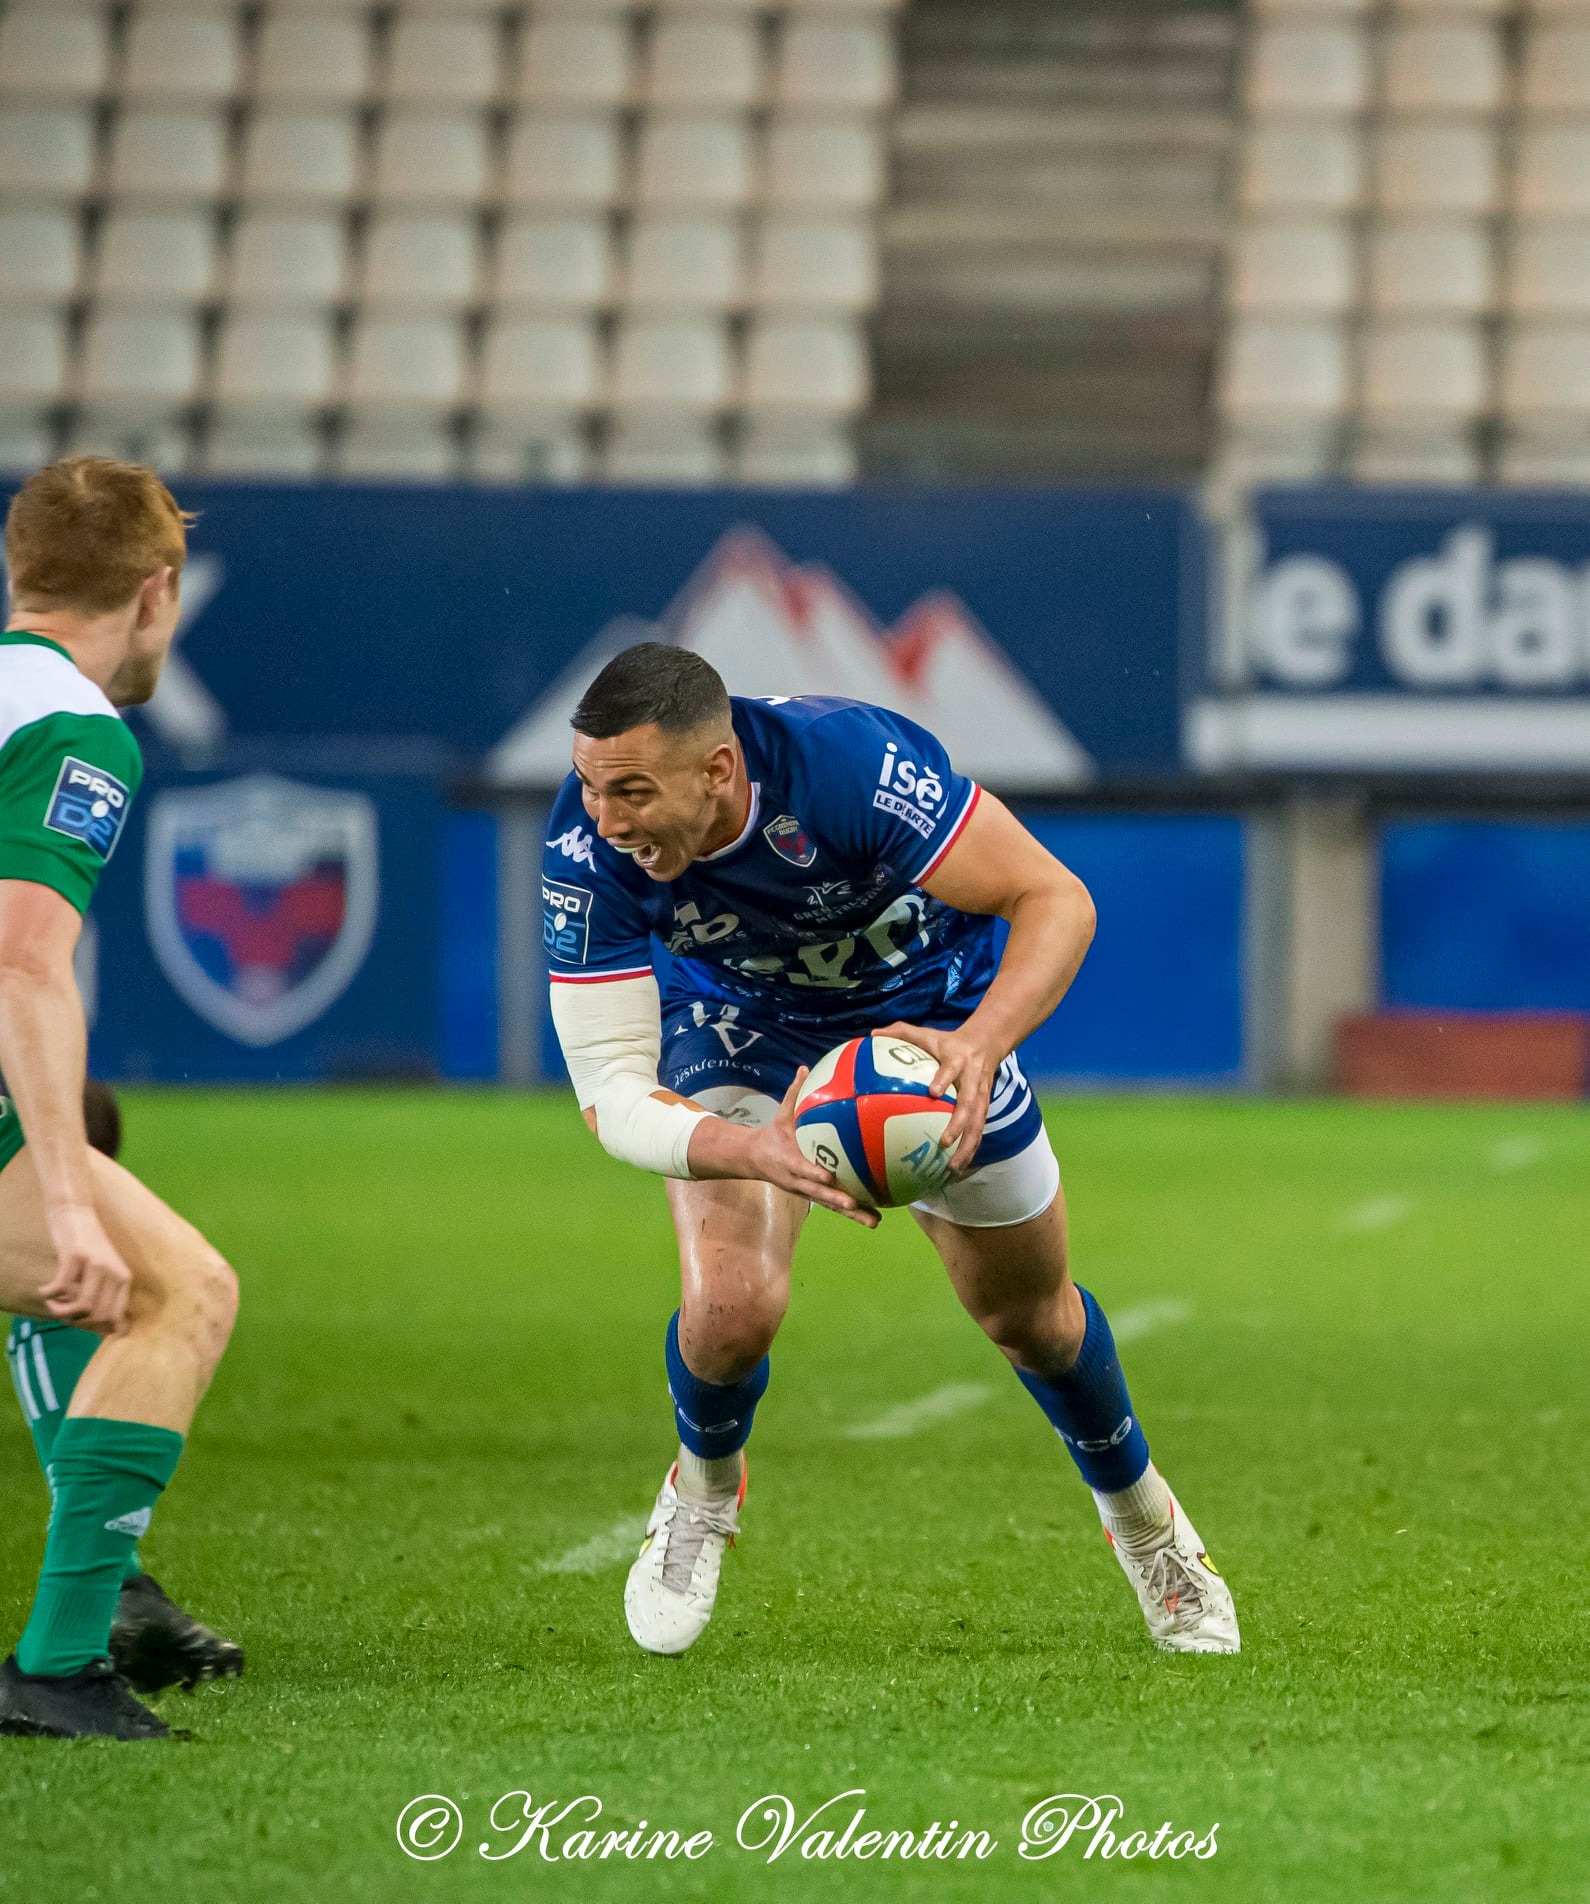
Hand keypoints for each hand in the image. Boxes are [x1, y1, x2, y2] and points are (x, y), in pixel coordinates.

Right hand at [39, 1203, 131, 1334]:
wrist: (76, 1211)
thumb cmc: (88, 1248)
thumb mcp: (104, 1273)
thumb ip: (107, 1299)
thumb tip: (115, 1333)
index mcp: (124, 1280)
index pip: (114, 1319)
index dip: (94, 1329)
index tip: (78, 1323)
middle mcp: (116, 1272)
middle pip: (98, 1317)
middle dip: (76, 1322)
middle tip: (61, 1313)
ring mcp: (97, 1264)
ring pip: (82, 1306)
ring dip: (61, 1311)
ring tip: (52, 1304)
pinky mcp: (76, 1256)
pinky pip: (62, 1288)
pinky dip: (49, 1295)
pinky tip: (44, 1290)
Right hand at [746, 1070, 879, 1228]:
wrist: (754, 1160)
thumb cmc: (772, 1134)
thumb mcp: (780, 1113)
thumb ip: (794, 1093)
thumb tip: (804, 1068)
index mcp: (788, 1161)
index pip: (801, 1169)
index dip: (814, 1174)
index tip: (828, 1177)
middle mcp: (798, 1181)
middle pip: (819, 1194)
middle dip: (836, 1201)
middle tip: (855, 1205)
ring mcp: (806, 1191)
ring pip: (830, 1205)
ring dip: (852, 1215)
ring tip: (874, 1222)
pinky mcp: (813, 1196)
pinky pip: (835, 1205)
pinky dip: (854, 1213)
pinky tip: (874, 1218)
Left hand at [877, 1021, 1002, 1173]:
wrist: (985, 1044)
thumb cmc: (947, 1042)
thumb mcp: (926, 1034)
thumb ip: (900, 1032)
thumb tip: (871, 1034)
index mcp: (957, 1060)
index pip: (951, 1069)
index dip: (944, 1079)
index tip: (933, 1092)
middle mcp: (972, 1080)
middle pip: (970, 1104)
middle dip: (958, 1125)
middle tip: (944, 1142)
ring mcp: (981, 1097)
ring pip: (978, 1124)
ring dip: (967, 1147)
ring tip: (953, 1168)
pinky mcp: (985, 1109)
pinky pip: (978, 1132)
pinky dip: (969, 1152)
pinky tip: (956, 1170)